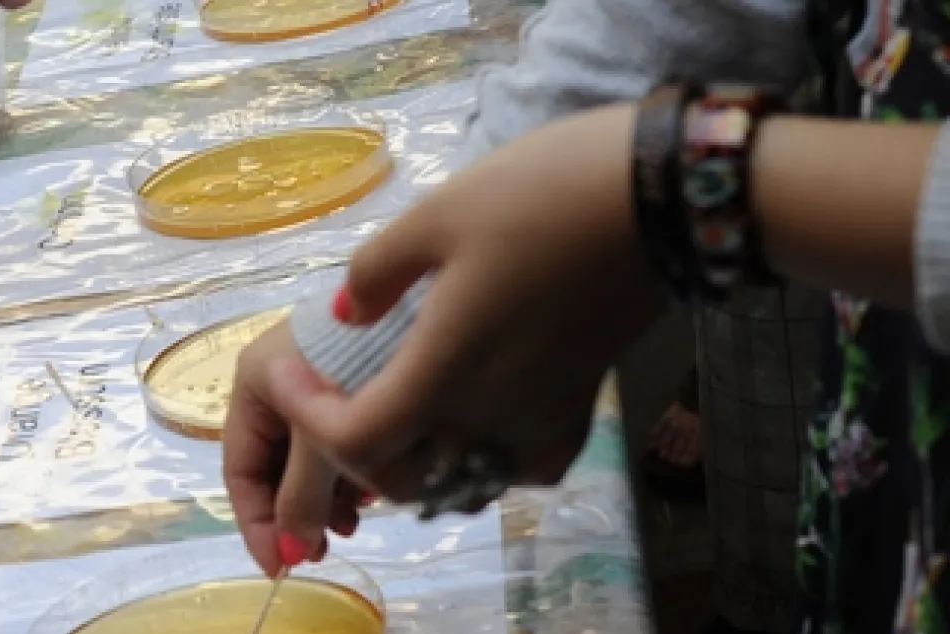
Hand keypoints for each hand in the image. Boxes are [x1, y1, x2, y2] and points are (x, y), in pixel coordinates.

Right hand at [222, 323, 370, 575]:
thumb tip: (292, 552)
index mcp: (254, 382)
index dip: (256, 523)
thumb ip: (302, 500)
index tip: (281, 565)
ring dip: (329, 495)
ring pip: (311, 454)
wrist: (424, 313)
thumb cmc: (356, 377)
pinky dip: (352, 469)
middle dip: (299, 510)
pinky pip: (341, 436)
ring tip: (355, 520)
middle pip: (276, 465)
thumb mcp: (322, 444)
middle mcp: (281, 377)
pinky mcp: (356, 378)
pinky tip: (373, 489)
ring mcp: (320, 375)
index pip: (240, 468)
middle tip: (325, 548)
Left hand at [225, 103, 665, 562]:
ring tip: (392, 412)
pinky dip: (485, 461)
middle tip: (333, 400)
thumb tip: (342, 316)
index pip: (355, 441)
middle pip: (403, 478)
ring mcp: (541, 420)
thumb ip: (375, 275)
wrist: (666, 196)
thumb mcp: (435, 215)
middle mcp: (492, 415)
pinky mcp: (579, 409)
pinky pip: (521, 466)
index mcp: (444, 372)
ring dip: (416, 465)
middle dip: (355, 453)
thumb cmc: (541, 195)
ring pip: (462, 482)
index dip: (307, 419)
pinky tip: (473, 420)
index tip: (289, 375)